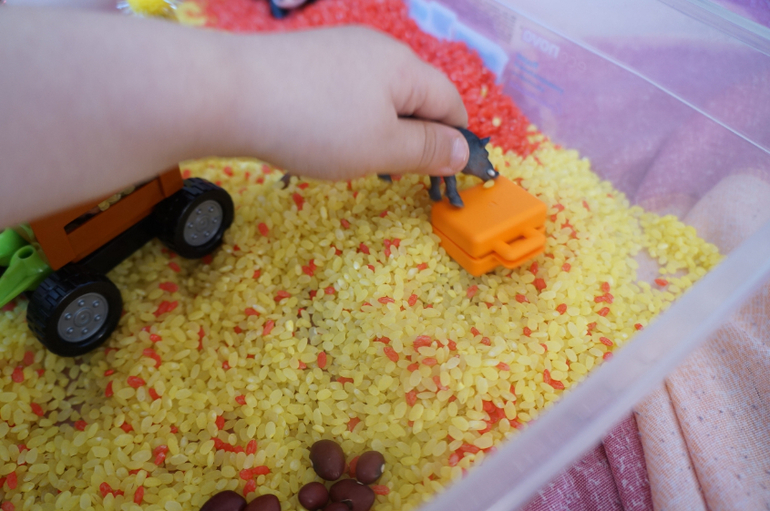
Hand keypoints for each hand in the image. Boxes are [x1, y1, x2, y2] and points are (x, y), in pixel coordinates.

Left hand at [224, 25, 469, 179]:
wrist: (229, 94)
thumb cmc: (315, 125)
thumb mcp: (382, 148)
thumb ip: (428, 150)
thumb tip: (463, 150)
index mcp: (405, 66)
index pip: (451, 102)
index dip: (456, 140)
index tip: (444, 174)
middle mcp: (377, 48)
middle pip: (415, 95)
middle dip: (414, 137)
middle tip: (392, 172)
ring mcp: (339, 49)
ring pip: (379, 95)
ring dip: (380, 130)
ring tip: (355, 159)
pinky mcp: (308, 59)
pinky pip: (346, 90)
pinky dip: (348, 118)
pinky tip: (324, 136)